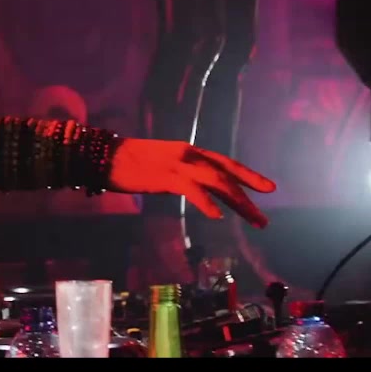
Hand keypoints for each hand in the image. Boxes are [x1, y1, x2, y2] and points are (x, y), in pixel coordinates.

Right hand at [110, 138, 275, 227]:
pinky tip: (217, 216)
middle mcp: (188, 154)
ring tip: (255, 221)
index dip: (248, 175)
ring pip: (218, 182)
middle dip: (250, 195)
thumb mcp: (160, 165)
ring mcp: (178, 164)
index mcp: (188, 151)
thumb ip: (180, 174)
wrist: (102, 155)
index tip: (268, 188)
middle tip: (264, 219)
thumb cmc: (126, 163)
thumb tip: (194, 188)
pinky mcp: (165, 176)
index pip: (224, 162)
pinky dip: (206, 203)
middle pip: (227, 174)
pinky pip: (192, 190)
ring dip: (240, 203)